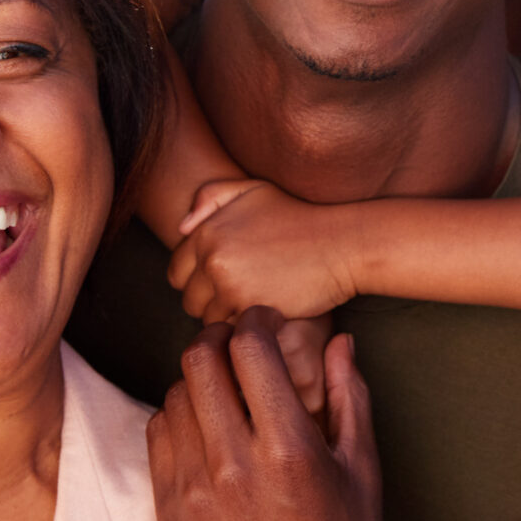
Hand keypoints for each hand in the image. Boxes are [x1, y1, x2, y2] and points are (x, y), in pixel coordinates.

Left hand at [146, 309, 387, 520]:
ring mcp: (193, 493)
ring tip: (224, 390)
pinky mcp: (169, 516)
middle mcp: (234, 467)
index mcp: (289, 451)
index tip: (266, 321)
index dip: (256, 322)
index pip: (250, 351)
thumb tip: (339, 343)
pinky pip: (157, 441)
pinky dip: (177, 421)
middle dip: (220, 340)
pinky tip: (204, 430)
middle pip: (200, 363)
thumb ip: (349, 400)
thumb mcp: (363, 474)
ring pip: (174, 398)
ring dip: (198, 382)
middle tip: (238, 343)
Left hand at [169, 179, 359, 322]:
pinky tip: (266, 311)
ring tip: (256, 302)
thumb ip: (211, 198)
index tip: (228, 278)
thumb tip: (182, 228)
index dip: (200, 279)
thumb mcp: (254, 191)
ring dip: (228, 316)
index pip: (177, 271)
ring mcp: (229, 283)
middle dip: (211, 300)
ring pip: (208, 318)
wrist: (343, 243)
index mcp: (207, 230)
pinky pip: (231, 329)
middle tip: (243, 293)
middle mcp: (211, 256)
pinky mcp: (249, 306)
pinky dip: (246, 326)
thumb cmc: (300, 217)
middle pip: (189, 299)